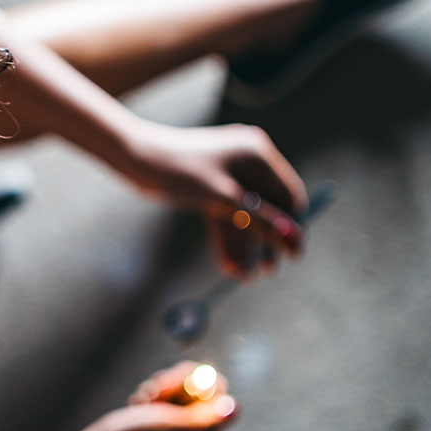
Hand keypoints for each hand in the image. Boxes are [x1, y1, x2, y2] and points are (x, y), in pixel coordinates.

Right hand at [86, 362, 239, 430]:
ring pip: (182, 388)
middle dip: (174, 382)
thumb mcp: (171, 425)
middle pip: (201, 387)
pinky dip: (151, 394)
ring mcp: (180, 426)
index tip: (171, 382)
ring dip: (160, 387)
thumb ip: (204, 417)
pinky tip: (137, 405)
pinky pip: (167, 395)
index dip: (196, 380)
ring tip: (142, 401)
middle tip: (153, 389)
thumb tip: (236, 408)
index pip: (218, 392)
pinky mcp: (165, 421)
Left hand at [118, 119, 307, 278]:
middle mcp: (247, 160)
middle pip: (267, 206)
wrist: (135, 159)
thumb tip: (295, 243)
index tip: (292, 257)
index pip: (288, 194)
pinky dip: (227, 236)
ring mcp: (229, 172)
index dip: (291, 226)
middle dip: (264, 240)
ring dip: (243, 244)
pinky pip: (227, 213)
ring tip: (242, 276)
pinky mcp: (212, 184)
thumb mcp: (224, 200)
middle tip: (267, 272)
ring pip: (244, 214)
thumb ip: (262, 222)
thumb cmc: (180, 171)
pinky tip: (228, 264)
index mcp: (257, 154)